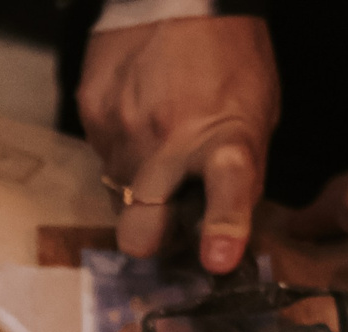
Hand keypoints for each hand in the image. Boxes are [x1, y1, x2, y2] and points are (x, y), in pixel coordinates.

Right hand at [78, 16, 278, 272]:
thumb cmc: (228, 53)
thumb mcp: (256, 111)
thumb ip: (239, 170)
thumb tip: (219, 225)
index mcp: (223, 138)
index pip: (227, 192)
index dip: (222, 230)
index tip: (217, 262)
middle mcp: (168, 142)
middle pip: (139, 233)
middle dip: (150, 237)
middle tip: (164, 217)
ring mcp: (122, 132)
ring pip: (119, 195)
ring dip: (138, 182)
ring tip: (158, 137)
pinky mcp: (91, 116)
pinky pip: (102, 155)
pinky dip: (121, 145)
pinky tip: (139, 112)